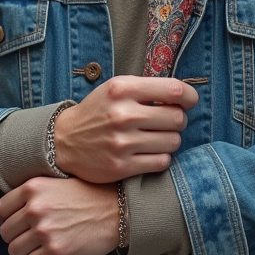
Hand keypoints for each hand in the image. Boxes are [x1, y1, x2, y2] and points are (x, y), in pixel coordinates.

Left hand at [0, 177, 118, 254]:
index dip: (8, 218)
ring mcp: (44, 230)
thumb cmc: (89, 196)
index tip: (17, 223)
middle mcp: (35, 208)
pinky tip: (50, 252)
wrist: (117, 209)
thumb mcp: (57, 183)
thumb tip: (12, 213)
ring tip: (40, 245)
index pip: (1, 208)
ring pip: (14, 250)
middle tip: (31, 236)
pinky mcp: (55, 250)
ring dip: (26, 250)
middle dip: (16, 236)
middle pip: (6, 232)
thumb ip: (34, 195)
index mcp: (33, 188)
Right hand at [55, 75, 196, 182]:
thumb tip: (185, 95)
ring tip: (156, 137)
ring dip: (170, 140)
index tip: (190, 101)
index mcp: (122, 89)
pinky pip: (161, 162)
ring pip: (173, 142)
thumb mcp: (116, 88)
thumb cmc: (98, 111)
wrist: (64, 140)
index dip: (190, 97)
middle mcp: (122, 114)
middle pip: (177, 119)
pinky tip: (149, 152)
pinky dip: (160, 157)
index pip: (174, 91)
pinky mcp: (121, 166)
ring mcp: (122, 142)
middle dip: (178, 120)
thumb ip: (147, 89)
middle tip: (168, 122)